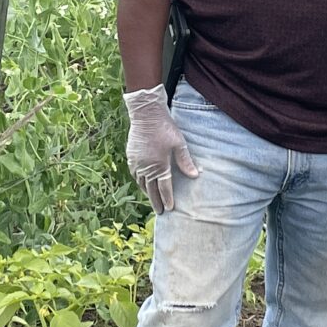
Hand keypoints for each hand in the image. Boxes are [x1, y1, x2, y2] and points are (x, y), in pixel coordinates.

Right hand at [123, 86, 199, 212]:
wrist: (146, 114)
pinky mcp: (131, 156)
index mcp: (159, 165)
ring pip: (141, 183)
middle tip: (159, 212)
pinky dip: (139, 181)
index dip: (167, 199)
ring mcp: (137, 162)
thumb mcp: (179, 144)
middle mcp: (146, 167)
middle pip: (151, 189)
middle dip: (156, 201)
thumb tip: (195, 176)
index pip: (164, 187)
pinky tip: (142, 182)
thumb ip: (186, 161)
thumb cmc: (165, 128)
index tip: (169, 208)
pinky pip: (134, 174)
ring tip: (152, 199)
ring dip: (147, 192)